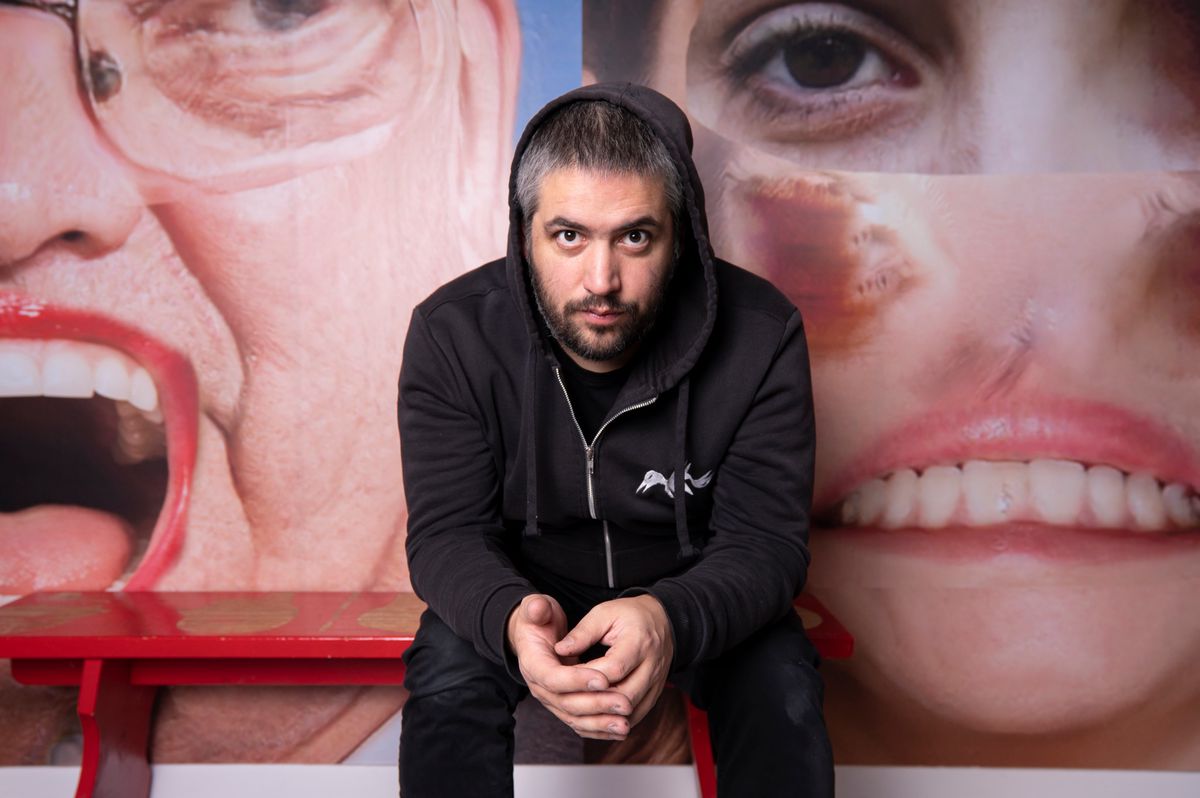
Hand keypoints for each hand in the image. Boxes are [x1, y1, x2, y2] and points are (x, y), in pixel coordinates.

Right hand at [506, 594, 632, 739]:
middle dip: (597, 704)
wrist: (535, 636)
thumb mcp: (538, 610)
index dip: (577, 679)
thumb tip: (538, 608)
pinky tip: (621, 729)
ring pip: (576, 719)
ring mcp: (551, 701)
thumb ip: (537, 608)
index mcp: (532, 663)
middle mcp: (539, 687)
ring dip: (601, 723)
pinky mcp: (564, 708)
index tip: (603, 678)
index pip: (553, 678)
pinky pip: (582, 725)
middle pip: (567, 704)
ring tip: (625, 722)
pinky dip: (601, 729)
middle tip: (624, 702)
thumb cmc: (540, 619)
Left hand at [554, 594, 674, 727]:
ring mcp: (656, 683)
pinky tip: (596, 720)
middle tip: (568, 701)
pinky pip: (636, 716)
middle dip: (596, 702)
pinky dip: (615, 722)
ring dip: (605, 717)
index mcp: (639, 642)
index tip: (566, 679)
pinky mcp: (655, 694)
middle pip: (625, 695)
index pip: (615, 668)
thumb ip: (583, 632)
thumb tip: (559, 650)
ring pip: (631, 712)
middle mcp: (652, 666)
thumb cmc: (629, 615)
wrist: (662, 621)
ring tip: (579, 714)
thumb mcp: (604, 614)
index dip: (590, 679)